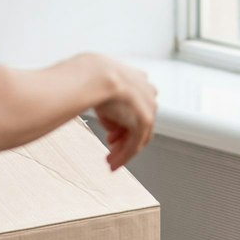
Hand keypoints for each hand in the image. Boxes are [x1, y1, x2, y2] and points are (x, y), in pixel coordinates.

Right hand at [93, 59, 158, 173]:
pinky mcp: (144, 120)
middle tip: (111, 150)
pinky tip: (113, 164)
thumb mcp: (100, 90)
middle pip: (139, 122)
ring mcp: (148, 106)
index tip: (111, 135)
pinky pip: (135, 143)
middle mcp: (148, 92)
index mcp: (139, 80)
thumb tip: (110, 122)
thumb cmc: (90, 78)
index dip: (122, 123)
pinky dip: (124, 156)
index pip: (135, 107)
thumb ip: (110, 106)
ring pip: (138, 135)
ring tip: (110, 161)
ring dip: (124, 151)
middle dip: (123, 138)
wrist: (94, 76)